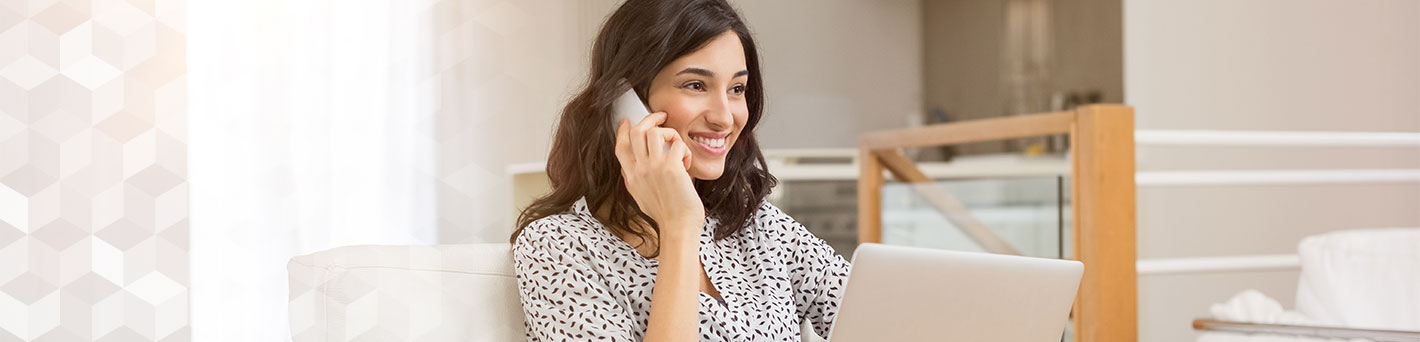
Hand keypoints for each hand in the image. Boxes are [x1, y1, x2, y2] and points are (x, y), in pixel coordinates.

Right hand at [614, 112, 703, 234]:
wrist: (678, 228)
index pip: (620, 146)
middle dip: (650, 119)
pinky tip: (687, 162)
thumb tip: (627, 169)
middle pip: (637, 132)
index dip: (622, 130)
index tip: (627, 121)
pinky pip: (677, 143)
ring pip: (655, 132)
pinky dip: (684, 149)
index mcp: (631, 176)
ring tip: (677, 147)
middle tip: (661, 116)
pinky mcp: (672, 168)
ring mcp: (654, 168)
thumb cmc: (665, 215)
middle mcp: (640, 170)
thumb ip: (633, 181)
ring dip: (670, 134)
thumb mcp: (640, 197)